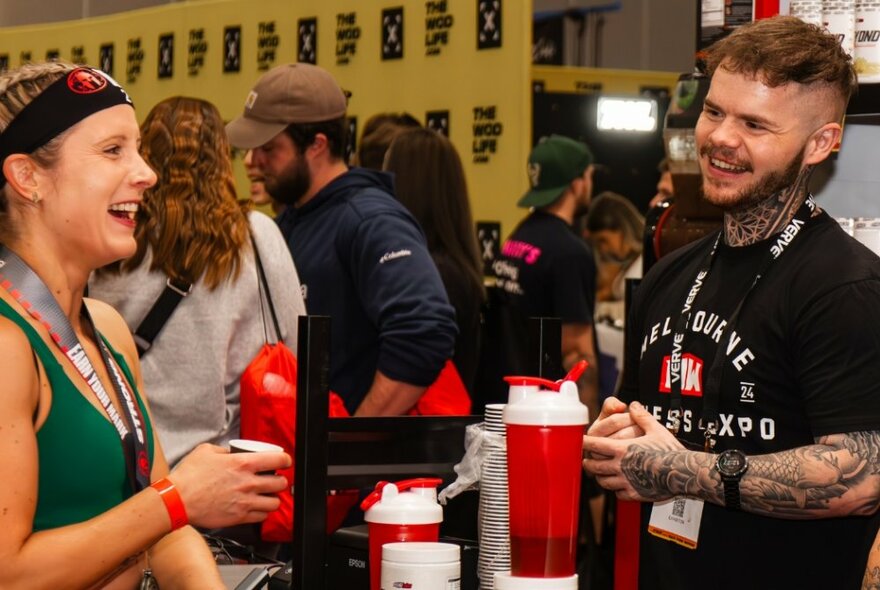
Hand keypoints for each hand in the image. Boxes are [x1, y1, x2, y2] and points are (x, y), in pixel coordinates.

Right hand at [167, 444, 291, 528]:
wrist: (177, 500)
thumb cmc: (189, 476)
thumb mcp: (206, 450)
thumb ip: (223, 449)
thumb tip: (230, 452)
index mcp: (243, 463)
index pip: (278, 460)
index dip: (286, 460)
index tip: (284, 461)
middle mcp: (248, 482)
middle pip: (280, 483)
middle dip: (280, 481)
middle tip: (275, 480)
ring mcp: (245, 501)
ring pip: (275, 502)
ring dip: (273, 498)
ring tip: (268, 495)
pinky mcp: (239, 517)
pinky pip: (261, 516)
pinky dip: (263, 512)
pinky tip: (257, 507)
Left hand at [583, 401, 686, 501]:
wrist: (683, 474)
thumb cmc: (670, 451)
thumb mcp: (656, 429)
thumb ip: (641, 416)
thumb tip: (633, 405)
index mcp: (622, 449)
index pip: (595, 444)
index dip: (585, 442)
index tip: (579, 441)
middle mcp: (620, 466)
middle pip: (594, 466)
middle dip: (588, 462)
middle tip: (585, 460)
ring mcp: (626, 482)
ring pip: (603, 481)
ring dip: (599, 477)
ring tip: (599, 474)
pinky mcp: (634, 494)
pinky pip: (618, 494)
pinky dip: (615, 490)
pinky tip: (617, 486)